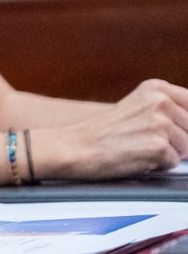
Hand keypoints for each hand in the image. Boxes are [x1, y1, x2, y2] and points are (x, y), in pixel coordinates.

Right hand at [55, 79, 187, 178]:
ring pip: (187, 148)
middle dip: (178, 140)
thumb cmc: (104, 133)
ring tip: (140, 148)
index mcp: (156, 88)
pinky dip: (158, 165)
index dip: (185, 123)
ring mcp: (159, 123)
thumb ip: (169, 110)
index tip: (177, 128)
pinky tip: (137, 157)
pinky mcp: (158, 146)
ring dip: (168, 153)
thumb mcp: (138, 108)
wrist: (76, 147)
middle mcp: (160, 101)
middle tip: (147, 140)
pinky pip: (173, 163)